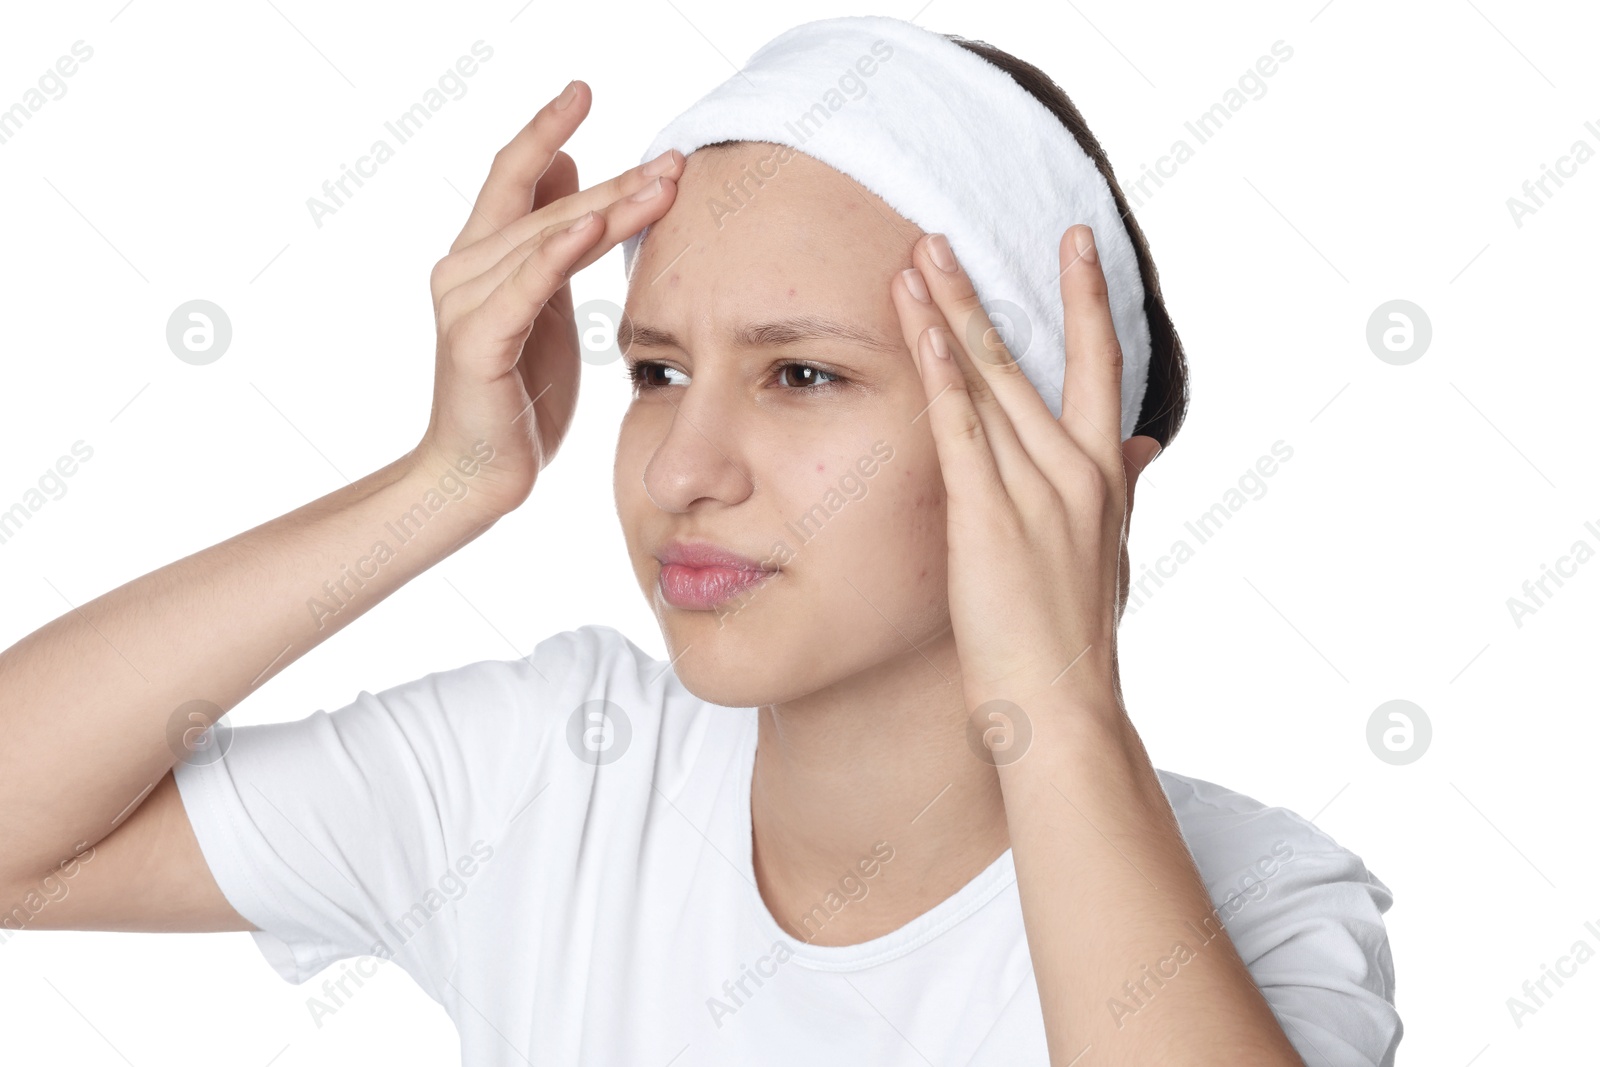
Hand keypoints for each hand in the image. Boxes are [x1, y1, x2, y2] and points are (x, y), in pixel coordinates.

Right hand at [415, 79, 683, 523]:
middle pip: (547, 205)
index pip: (513, 175)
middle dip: (617, 180)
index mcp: (480, 257)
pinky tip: (594, 224)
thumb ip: (553, 243)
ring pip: (547, 238)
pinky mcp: (478, 342)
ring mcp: (466, 302)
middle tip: (675, 160)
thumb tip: (571, 173)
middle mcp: (464, 268)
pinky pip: (526, 286)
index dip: (545, 129)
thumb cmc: (518, 398)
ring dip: (609, 208)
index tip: (582, 90)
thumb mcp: (545, 306)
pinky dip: (559, 252)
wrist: (478, 475)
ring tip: (663, 185)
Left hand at [889, 227, 1162, 711]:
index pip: (1100, 366)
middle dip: (992, 290)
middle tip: (947, 231)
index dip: (1087, 300)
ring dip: (949, 316)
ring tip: (916, 258)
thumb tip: (1146, 448)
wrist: (1063, 710)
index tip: (1075, 242)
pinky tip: (918, 330)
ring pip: (990, 382)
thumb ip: (1125, 491)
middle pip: (1035, 358)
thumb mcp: (1112, 554)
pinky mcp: (990, 519)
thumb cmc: (1074, 642)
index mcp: (1106, 477)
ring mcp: (1037, 492)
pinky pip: (961, 430)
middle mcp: (1078, 472)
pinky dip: (940, 375)